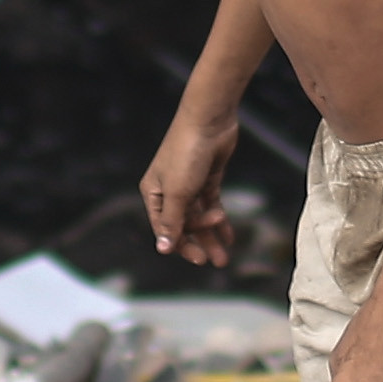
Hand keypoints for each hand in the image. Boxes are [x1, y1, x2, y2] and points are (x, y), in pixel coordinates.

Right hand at [145, 108, 240, 271]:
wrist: (209, 120)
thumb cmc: (186, 154)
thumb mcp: (178, 193)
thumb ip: (172, 222)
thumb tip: (163, 249)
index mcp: (153, 193)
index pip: (165, 228)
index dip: (181, 245)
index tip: (199, 259)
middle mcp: (169, 190)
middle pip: (183, 224)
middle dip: (200, 243)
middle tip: (217, 261)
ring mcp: (189, 184)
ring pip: (199, 217)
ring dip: (211, 236)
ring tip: (224, 257)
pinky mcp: (207, 177)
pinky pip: (211, 204)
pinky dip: (219, 220)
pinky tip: (229, 236)